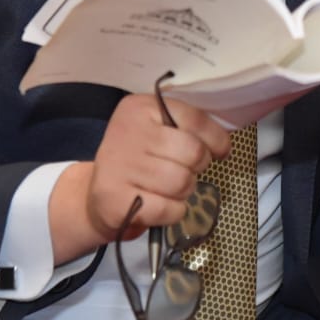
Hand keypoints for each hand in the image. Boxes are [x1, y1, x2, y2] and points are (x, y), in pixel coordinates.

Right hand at [51, 93, 230, 263]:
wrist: (96, 195)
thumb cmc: (137, 161)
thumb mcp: (157, 130)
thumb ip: (188, 128)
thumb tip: (223, 143)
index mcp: (140, 107)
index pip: (195, 119)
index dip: (216, 139)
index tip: (219, 150)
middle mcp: (126, 131)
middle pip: (193, 152)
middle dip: (197, 167)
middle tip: (183, 171)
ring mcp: (119, 166)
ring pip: (183, 182)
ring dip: (184, 191)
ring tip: (168, 188)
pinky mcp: (116, 201)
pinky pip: (170, 209)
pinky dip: (173, 212)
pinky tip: (159, 205)